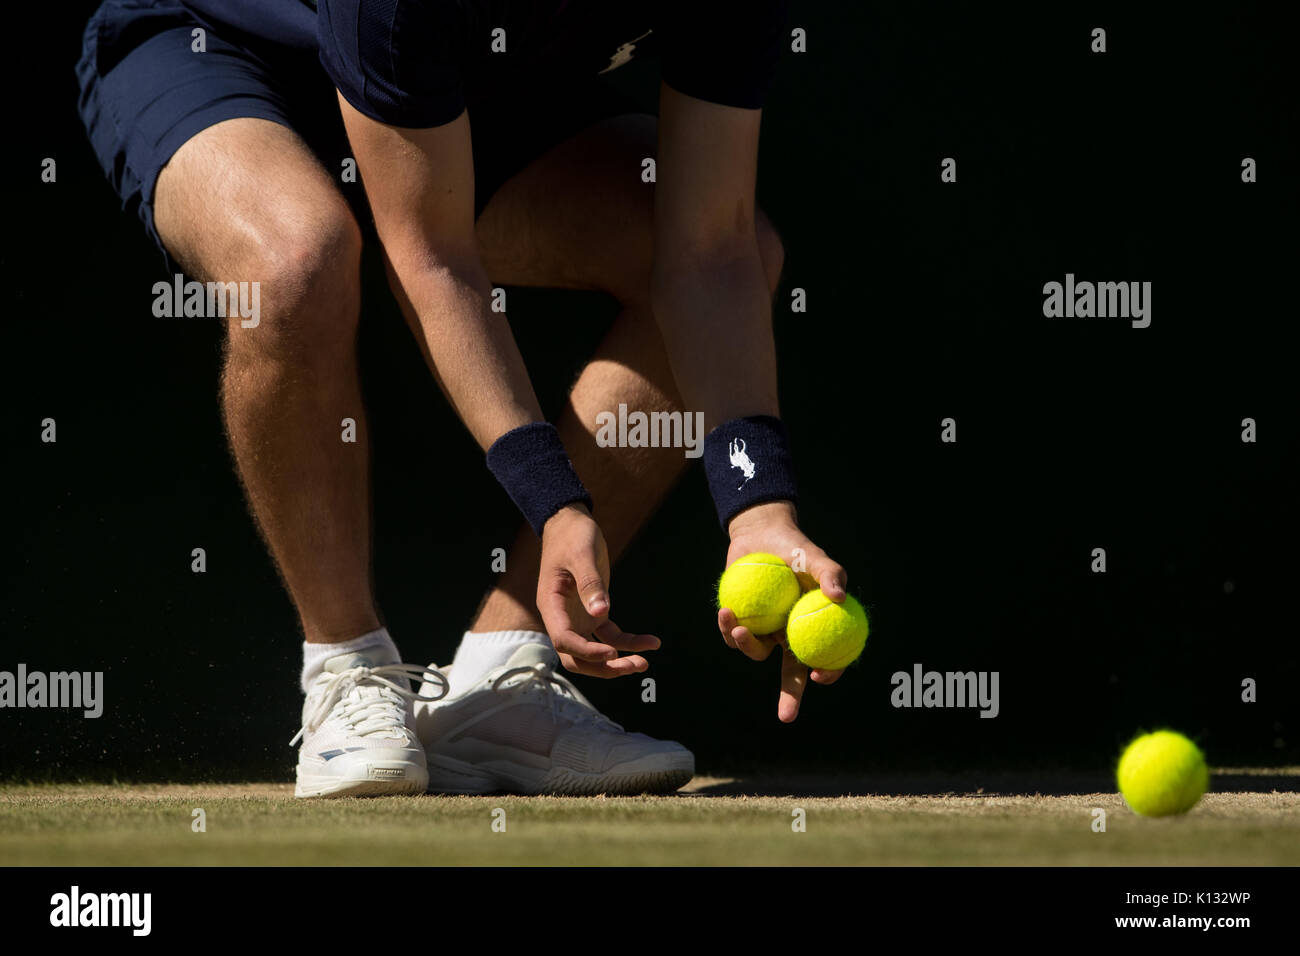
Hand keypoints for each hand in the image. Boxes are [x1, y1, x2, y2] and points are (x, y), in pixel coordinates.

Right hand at [536, 504, 659, 677]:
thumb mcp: (582, 555)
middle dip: (603, 668)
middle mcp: (562, 618)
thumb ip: (590, 583)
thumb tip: (601, 612)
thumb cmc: (572, 536)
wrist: (570, 524)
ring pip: (593, 653)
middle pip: (577, 657)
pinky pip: (610, 636)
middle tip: (634, 666)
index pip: (564, 640)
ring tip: (643, 663)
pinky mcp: (593, 613)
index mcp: (552, 605)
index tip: (612, 652)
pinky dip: (627, 642)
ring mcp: (578, 618)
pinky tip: (649, 642)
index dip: (587, 651)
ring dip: (616, 662)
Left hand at [717, 500, 848, 721]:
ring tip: (740, 629)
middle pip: (791, 673)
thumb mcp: (815, 557)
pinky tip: (725, 612)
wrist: (761, 533)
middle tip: (787, 718)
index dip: (828, 672)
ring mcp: (763, 629)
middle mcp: (788, 634)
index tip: (819, 675)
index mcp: (811, 626)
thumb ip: (830, 573)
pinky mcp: (739, 620)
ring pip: (756, 651)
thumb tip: (839, 596)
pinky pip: (732, 633)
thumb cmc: (794, 547)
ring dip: (746, 646)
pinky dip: (727, 627)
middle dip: (790, 698)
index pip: (826, 657)